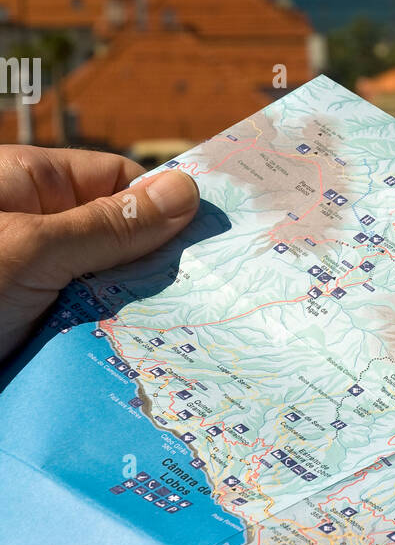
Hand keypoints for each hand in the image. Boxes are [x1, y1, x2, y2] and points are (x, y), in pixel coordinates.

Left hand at [0, 145, 198, 363]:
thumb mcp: (34, 250)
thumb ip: (110, 225)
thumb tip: (187, 191)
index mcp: (30, 185)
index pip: (119, 181)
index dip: (165, 207)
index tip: (214, 242)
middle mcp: (37, 230)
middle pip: (120, 241)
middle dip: (155, 271)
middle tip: (214, 301)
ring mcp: (34, 283)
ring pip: (108, 292)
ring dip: (135, 317)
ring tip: (190, 339)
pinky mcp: (35, 329)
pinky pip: (87, 332)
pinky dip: (111, 348)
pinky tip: (150, 364)